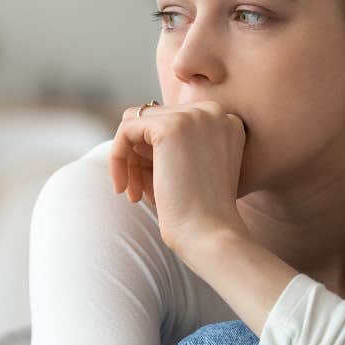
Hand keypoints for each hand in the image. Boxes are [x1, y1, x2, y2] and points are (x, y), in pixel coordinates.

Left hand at [107, 100, 250, 256]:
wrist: (210, 233)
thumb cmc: (202, 213)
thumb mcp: (197, 168)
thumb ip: (177, 144)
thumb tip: (133, 126)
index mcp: (226, 121)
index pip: (174, 120)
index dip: (156, 152)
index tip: (152, 184)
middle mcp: (215, 111)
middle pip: (155, 119)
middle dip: (141, 156)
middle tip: (138, 192)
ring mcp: (194, 116)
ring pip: (137, 122)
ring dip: (129, 159)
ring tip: (133, 193)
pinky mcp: (170, 127)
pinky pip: (126, 129)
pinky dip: (117, 157)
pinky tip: (123, 188)